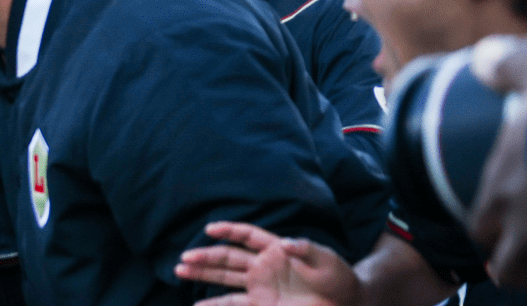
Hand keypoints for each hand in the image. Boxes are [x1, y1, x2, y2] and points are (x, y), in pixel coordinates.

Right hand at [176, 221, 357, 305]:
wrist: (346, 304)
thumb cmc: (339, 278)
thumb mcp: (327, 261)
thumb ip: (306, 251)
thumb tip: (285, 244)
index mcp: (277, 250)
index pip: (248, 235)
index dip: (230, 230)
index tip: (209, 229)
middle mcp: (264, 267)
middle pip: (229, 258)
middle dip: (206, 257)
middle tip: (184, 258)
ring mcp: (261, 287)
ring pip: (225, 280)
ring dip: (203, 275)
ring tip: (180, 271)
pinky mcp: (262, 305)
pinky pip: (234, 305)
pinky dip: (215, 305)